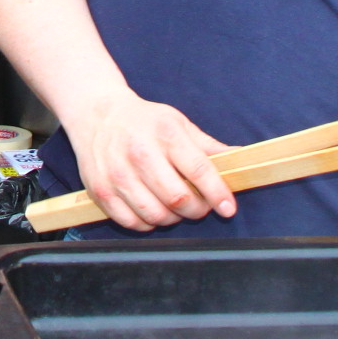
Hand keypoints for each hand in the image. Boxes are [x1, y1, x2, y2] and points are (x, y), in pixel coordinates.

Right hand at [60, 90, 233, 230]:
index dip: (218, 193)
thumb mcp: (179, 124)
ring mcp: (118, 174)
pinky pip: (132, 223)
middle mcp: (140, 153)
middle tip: (199, 205)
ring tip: (175, 207)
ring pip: (156, 215)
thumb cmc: (144, 121)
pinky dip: (148, 224)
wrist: (97, 114)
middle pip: (178, 199)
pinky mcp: (101, 191)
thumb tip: (241, 159)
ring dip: (173, 218)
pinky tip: (152, 209)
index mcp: (165, 134)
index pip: (199, 170)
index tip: (229, 208)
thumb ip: (209, 146)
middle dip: (197, 209)